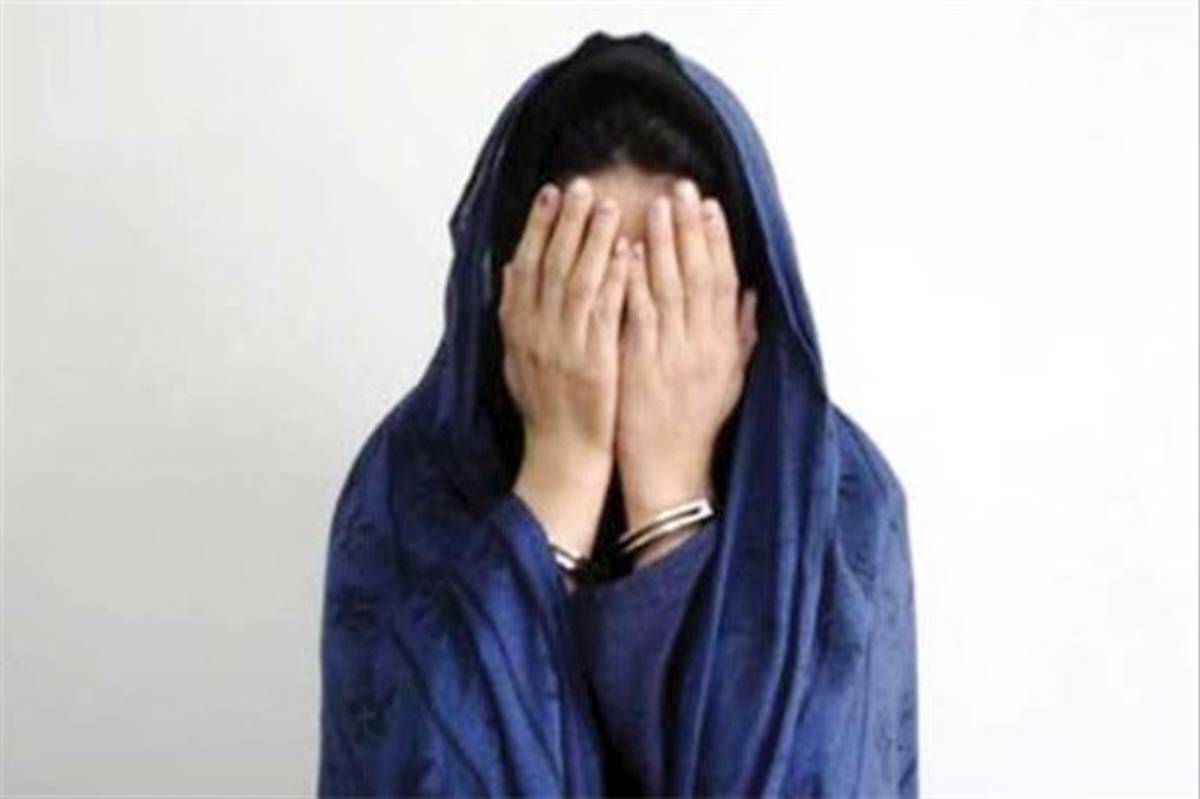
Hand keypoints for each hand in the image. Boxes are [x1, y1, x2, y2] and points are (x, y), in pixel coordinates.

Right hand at [500, 176, 631, 556]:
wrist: (561, 457)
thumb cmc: (546, 409)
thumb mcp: (518, 358)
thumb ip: (516, 313)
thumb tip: (512, 269)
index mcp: (518, 328)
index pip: (525, 265)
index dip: (538, 226)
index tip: (551, 192)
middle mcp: (535, 333)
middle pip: (550, 264)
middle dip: (565, 220)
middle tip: (580, 184)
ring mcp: (563, 347)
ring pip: (576, 281)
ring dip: (592, 240)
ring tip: (608, 205)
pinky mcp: (592, 363)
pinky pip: (603, 313)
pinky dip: (613, 279)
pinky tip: (625, 252)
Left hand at [616, 178, 758, 549]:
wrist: (669, 471)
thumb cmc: (697, 423)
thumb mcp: (731, 379)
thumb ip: (743, 335)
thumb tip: (755, 294)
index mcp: (724, 347)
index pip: (725, 282)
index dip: (718, 241)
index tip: (710, 205)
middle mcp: (702, 346)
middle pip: (698, 275)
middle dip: (690, 228)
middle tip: (681, 188)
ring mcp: (671, 355)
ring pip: (669, 288)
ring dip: (664, 243)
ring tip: (656, 205)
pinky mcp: (640, 366)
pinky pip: (637, 315)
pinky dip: (634, 281)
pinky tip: (627, 251)